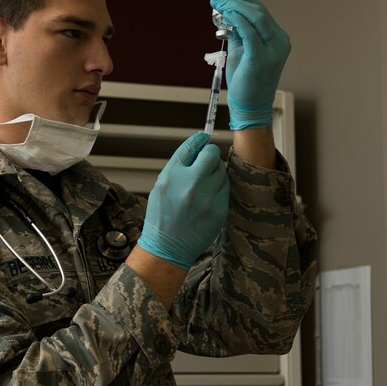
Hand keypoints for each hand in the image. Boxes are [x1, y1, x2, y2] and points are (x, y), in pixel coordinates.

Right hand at [137, 132, 229, 268]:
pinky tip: (209, 197)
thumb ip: (178, 166)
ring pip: (221, 170)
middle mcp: (190, 183)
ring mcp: (207, 197)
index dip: (199, 140)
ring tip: (204, 185)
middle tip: (206, 161)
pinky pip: (225, 188)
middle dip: (210, 154)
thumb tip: (196, 147)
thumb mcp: (161, 186)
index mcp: (172, 175)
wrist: (168, 247)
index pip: (191, 146)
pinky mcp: (219, 208)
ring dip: (215, 173)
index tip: (203, 138)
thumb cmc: (162, 217)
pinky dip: (219, 188)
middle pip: (211, 154)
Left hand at [210, 0, 289, 129]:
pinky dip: (237, 21)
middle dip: (237, 0)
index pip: (262, 13)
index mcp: (277, 39)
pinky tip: (226, 16)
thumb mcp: (243, 52)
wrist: (250, 107)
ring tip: (218, 4)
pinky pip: (249, 32)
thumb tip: (228, 16)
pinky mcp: (261, 58)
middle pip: (259, 12)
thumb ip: (239, 34)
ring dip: (234, 8)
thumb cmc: (246, 82)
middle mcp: (279, 42)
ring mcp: (273, 50)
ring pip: (255, 18)